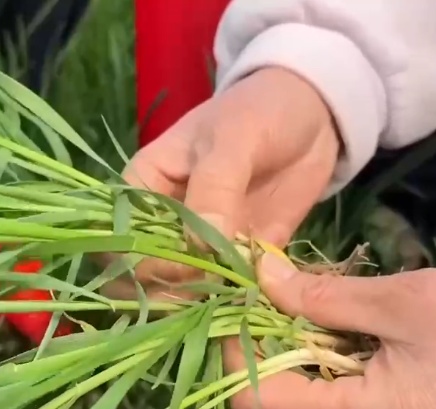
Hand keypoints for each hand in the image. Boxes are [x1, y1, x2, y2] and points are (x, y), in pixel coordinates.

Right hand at [101, 67, 340, 300]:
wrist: (314, 111)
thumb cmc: (259, 111)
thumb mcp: (234, 139)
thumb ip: (215, 188)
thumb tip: (199, 248)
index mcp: (144, 188)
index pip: (121, 239)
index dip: (141, 263)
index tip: (181, 268)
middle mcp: (166, 223)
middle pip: (147, 275)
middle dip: (171, 293)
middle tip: (211, 294)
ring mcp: (203, 244)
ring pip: (187, 290)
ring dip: (207, 305)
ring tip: (235, 305)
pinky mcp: (243, 259)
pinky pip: (234, 291)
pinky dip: (243, 303)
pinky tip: (258, 307)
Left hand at [226, 255, 435, 408]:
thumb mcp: (406, 302)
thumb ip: (323, 298)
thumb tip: (259, 277)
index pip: (262, 399)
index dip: (233, 348)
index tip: (227, 294)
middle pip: (285, 399)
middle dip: (262, 341)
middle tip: (257, 283)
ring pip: (316, 394)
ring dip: (295, 344)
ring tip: (288, 288)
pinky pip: (351, 391)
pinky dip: (332, 353)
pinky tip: (330, 312)